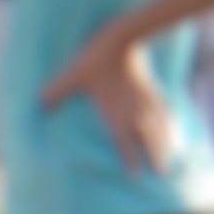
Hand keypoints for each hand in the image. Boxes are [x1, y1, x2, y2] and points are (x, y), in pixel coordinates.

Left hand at [39, 32, 169, 173]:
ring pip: (160, 128)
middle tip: (161, 173)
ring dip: (166, 143)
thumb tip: (39, 104)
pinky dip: (171, 122)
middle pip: (149, 141)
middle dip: (156, 157)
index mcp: (117, 114)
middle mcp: (135, 112)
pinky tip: (174, 127)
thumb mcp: (73, 75)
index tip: (134, 175)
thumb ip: (57, 91)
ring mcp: (146, 101)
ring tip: (172, 154)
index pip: (124, 144)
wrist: (123, 38)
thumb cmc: (96, 59)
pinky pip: (165, 111)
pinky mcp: (153, 90)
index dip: (129, 160)